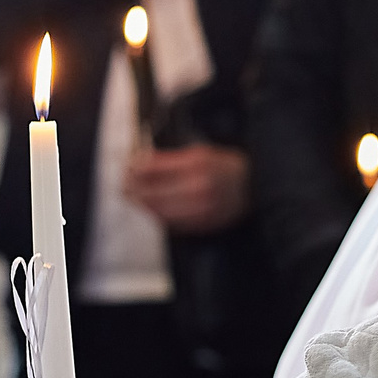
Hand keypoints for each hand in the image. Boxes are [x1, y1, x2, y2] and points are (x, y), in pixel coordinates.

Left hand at [125, 143, 249, 233]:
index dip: (133, 170)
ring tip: (135, 200)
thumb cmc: (226, 168)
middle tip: (123, 188)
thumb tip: (140, 162)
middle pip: (151, 194)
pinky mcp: (202, 224)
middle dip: (133, 190)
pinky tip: (154, 211)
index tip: (125, 169)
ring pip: (158, 212)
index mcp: (196, 165)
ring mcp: (200, 208)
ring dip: (143, 206)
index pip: (152, 169)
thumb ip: (168, 159)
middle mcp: (197, 187)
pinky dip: (159, 217)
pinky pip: (171, 224)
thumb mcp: (199, 153)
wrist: (254, 188)